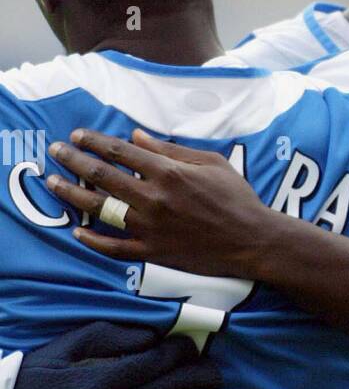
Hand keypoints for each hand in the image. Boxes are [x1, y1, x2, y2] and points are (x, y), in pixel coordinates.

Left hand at [45, 128, 273, 277]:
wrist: (253, 240)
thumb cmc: (237, 197)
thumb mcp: (210, 162)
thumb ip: (170, 149)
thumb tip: (137, 136)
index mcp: (168, 172)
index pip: (120, 151)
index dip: (95, 141)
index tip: (78, 135)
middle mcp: (154, 198)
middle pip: (103, 176)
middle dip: (74, 161)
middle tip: (56, 151)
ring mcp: (151, 227)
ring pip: (101, 210)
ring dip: (74, 195)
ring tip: (55, 184)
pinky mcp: (154, 252)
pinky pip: (116, 248)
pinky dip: (95, 242)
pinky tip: (78, 233)